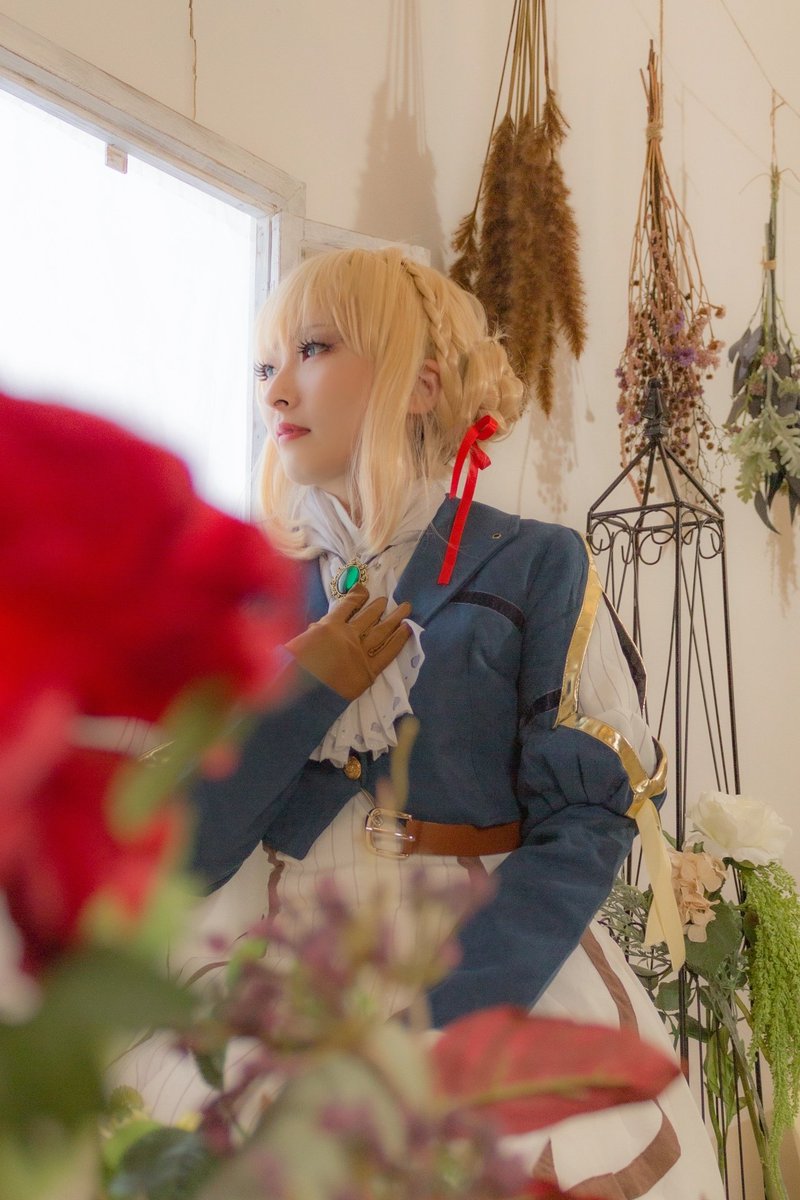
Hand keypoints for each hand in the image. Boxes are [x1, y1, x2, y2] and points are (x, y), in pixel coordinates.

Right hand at [285, 585, 411, 700]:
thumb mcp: (298, 642)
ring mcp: (362, 653)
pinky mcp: (370, 671)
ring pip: (383, 630)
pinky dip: (400, 640)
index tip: (364, 590)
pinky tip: (408, 629)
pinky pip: (389, 652)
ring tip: (405, 608)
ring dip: (395, 618)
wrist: (301, 696)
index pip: (348, 604)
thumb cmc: (291, 669)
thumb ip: (315, 632)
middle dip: (378, 606)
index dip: (358, 595)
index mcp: (329, 625)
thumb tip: (323, 626)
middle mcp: (349, 635)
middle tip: (386, 600)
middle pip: (369, 615)